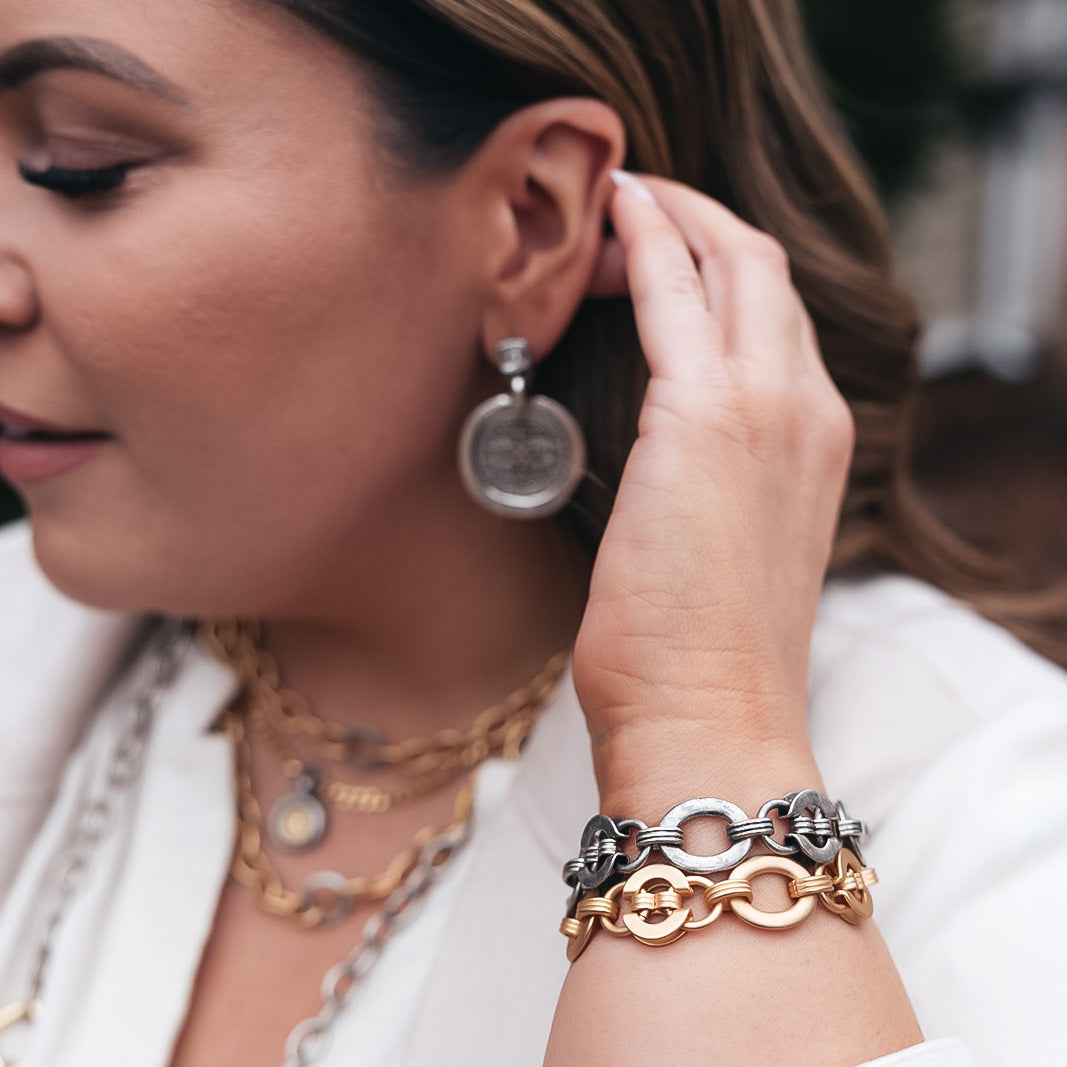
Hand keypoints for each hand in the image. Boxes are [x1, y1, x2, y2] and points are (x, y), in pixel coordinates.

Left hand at [573, 173, 854, 766]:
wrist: (708, 717)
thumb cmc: (697, 654)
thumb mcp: (723, 550)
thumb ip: (711, 484)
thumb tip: (665, 466)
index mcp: (816, 442)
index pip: (777, 321)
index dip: (719, 271)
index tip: (662, 252)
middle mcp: (809, 409)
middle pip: (764, 270)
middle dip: (700, 221)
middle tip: (634, 202)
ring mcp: (770, 407)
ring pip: (732, 261)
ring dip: (674, 219)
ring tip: (615, 201)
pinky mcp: (708, 418)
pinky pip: (675, 291)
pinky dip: (647, 240)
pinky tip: (611, 215)